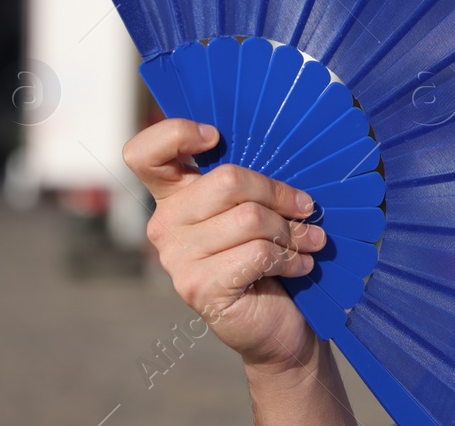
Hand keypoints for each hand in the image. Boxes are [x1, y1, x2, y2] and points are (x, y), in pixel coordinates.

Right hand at [123, 119, 326, 373]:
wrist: (276, 321)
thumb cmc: (268, 253)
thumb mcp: (258, 206)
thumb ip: (250, 179)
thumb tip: (285, 147)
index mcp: (174, 196)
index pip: (144, 153)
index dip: (175, 133)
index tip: (215, 136)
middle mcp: (164, 225)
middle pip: (226, 180)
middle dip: (278, 193)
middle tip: (306, 208)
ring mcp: (176, 258)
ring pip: (249, 218)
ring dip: (290, 230)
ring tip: (309, 241)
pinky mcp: (197, 287)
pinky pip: (257, 253)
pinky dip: (289, 256)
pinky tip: (300, 264)